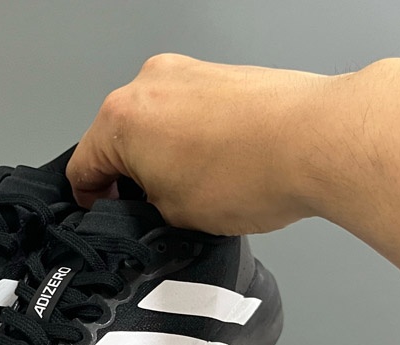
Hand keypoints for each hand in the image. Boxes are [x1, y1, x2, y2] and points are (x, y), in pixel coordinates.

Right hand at [66, 54, 329, 234]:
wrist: (318, 140)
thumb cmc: (251, 172)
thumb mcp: (174, 215)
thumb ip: (145, 206)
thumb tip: (149, 201)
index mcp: (121, 119)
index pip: (81, 167)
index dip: (90, 201)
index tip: (106, 213)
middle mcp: (147, 86)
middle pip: (115, 139)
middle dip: (128, 174)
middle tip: (153, 207)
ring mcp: (185, 74)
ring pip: (151, 123)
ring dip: (159, 154)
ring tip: (193, 186)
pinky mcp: (217, 75)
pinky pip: (185, 110)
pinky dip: (188, 137)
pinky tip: (216, 164)